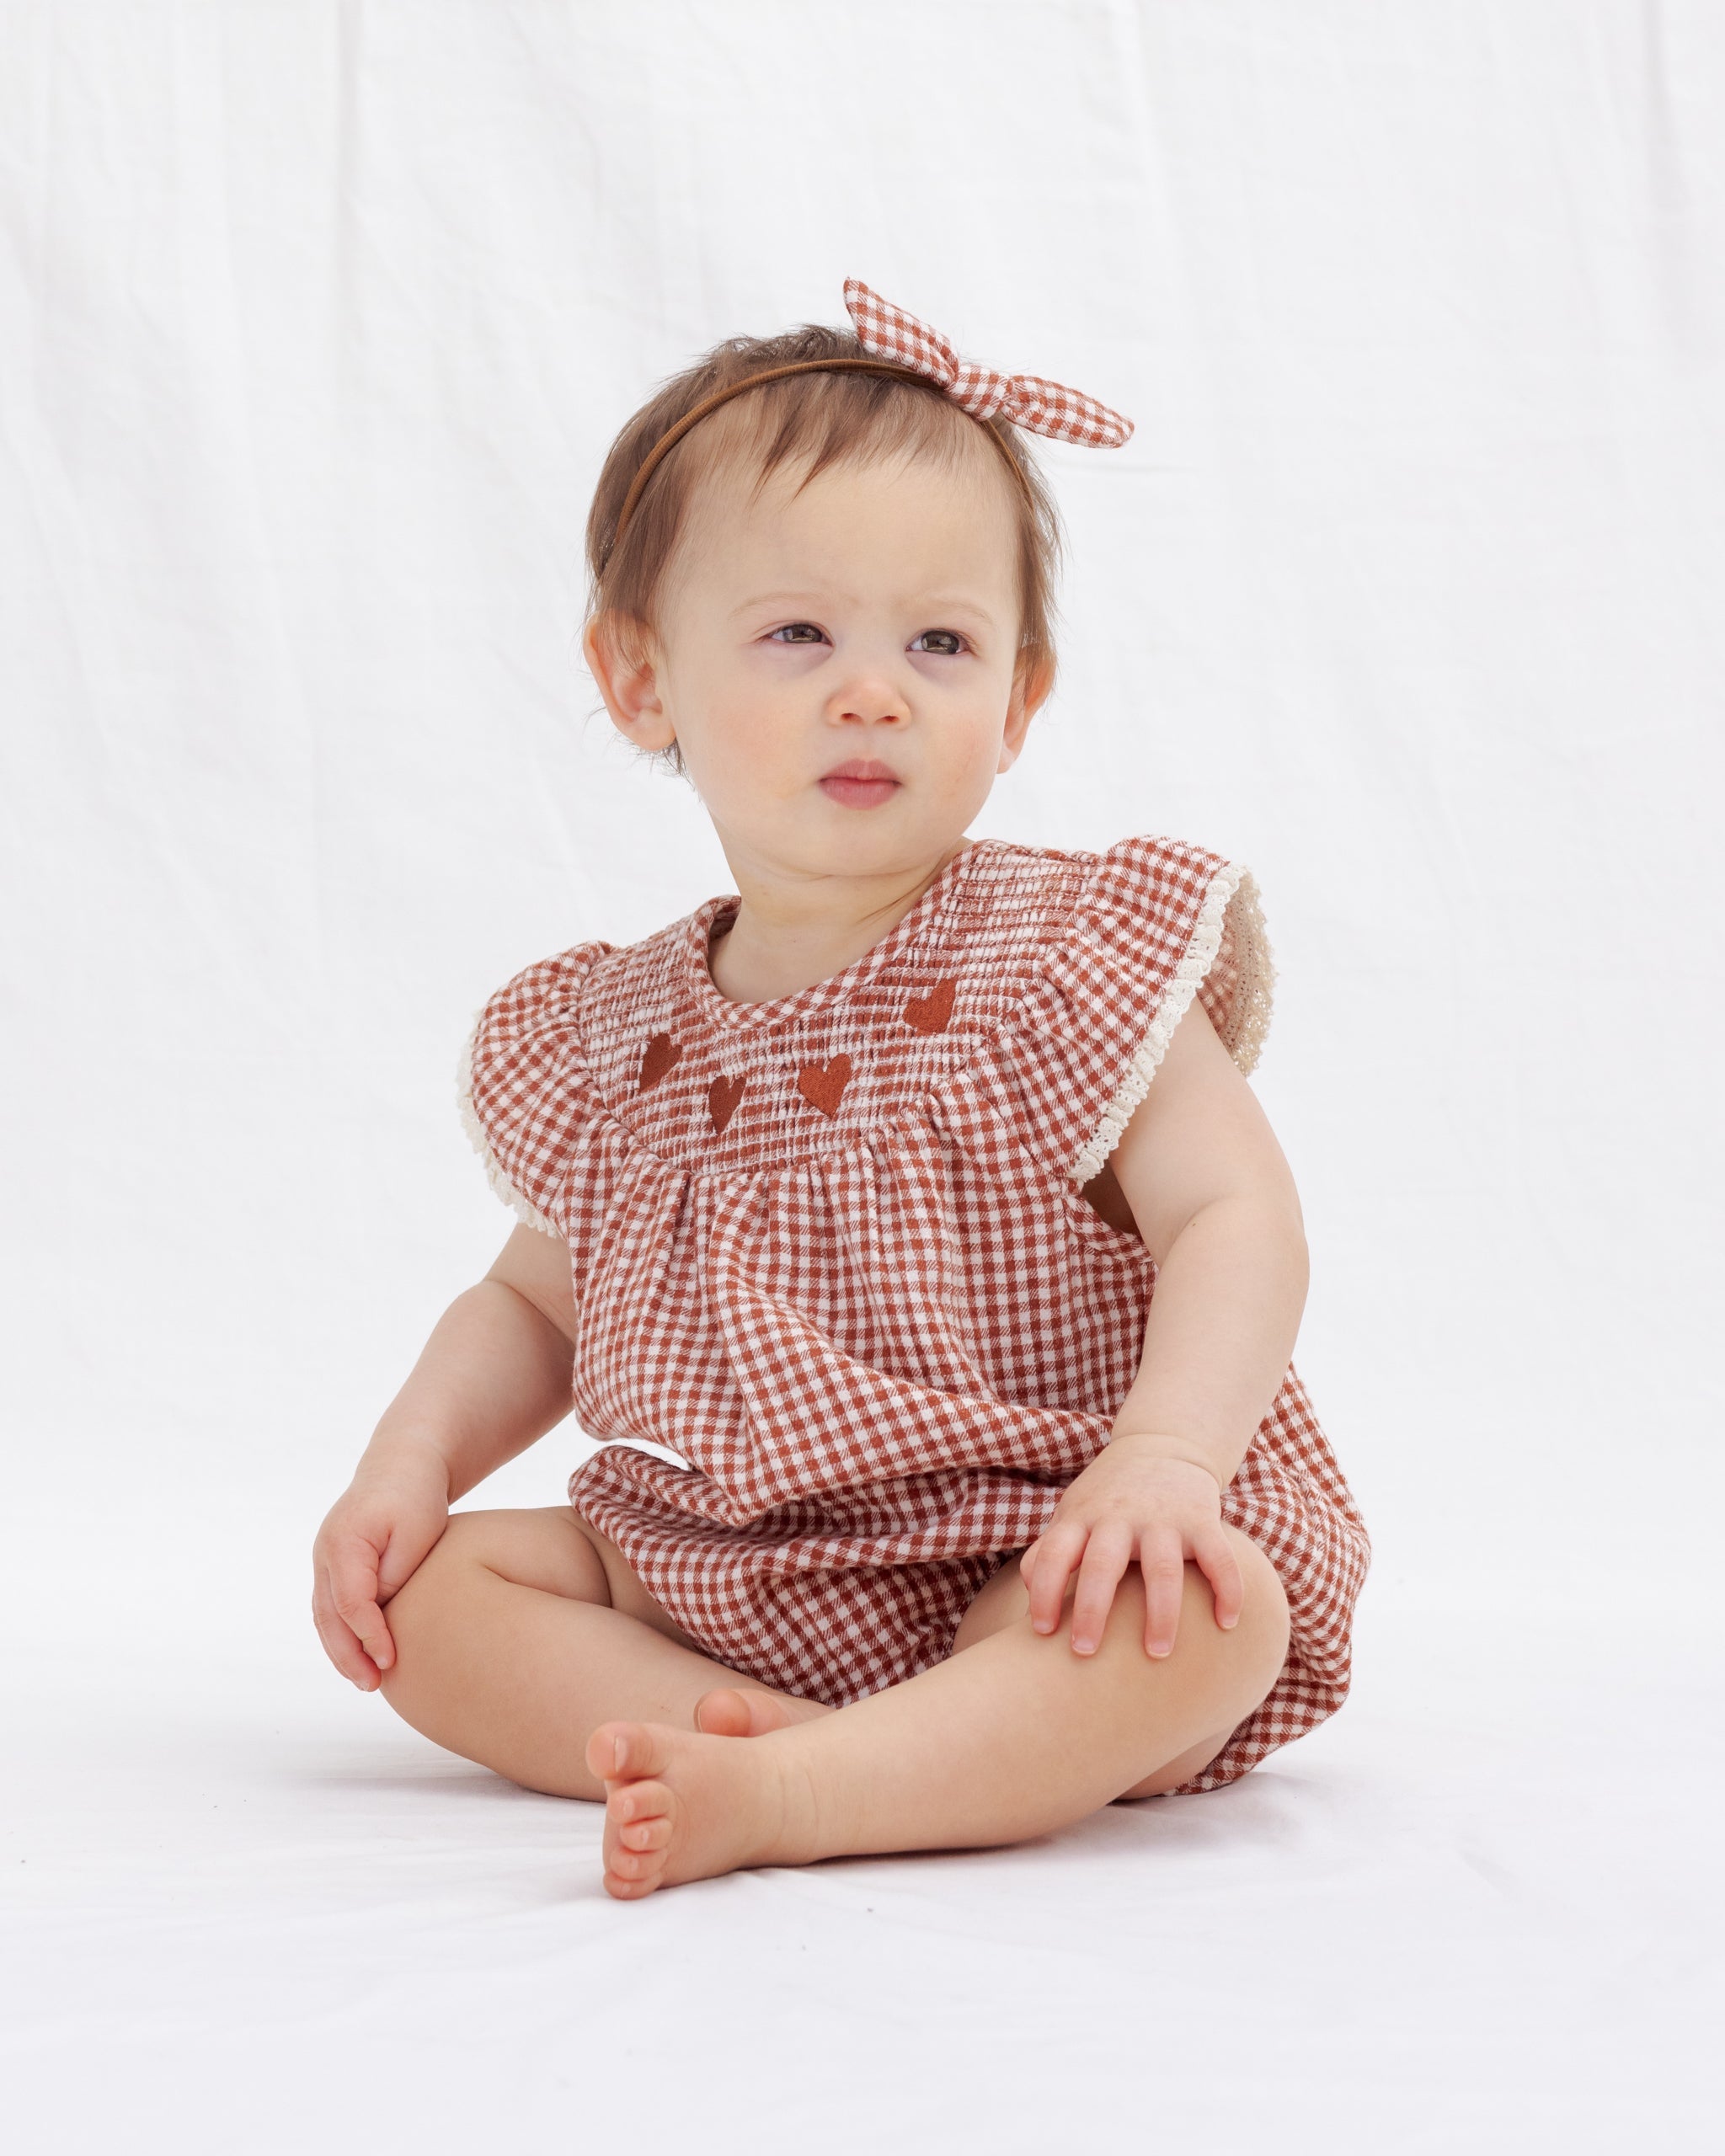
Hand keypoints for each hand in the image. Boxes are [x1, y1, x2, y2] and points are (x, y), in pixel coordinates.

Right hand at [311, 1447, 449, 1689]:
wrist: (404, 1464)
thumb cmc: (416, 1497)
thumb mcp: (415, 1533)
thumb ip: (394, 1576)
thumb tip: (380, 1618)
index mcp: (343, 1541)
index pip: (350, 1602)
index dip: (368, 1636)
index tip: (391, 1660)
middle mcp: (325, 1553)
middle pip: (328, 1617)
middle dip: (348, 1656)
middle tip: (373, 1686)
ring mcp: (324, 1560)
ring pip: (325, 1617)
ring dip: (342, 1652)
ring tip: (367, 1682)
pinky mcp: (334, 1567)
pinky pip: (332, 1608)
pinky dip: (343, 1635)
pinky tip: (363, 1658)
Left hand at [1018, 1442, 1242, 1659]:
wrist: (1163, 1445)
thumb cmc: (1107, 1497)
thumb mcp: (1072, 1514)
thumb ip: (1049, 1552)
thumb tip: (1032, 1599)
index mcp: (1082, 1518)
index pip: (1054, 1554)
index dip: (1045, 1592)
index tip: (1043, 1632)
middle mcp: (1119, 1518)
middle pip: (1102, 1565)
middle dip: (1092, 1610)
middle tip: (1085, 1652)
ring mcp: (1163, 1519)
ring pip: (1162, 1569)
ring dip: (1160, 1614)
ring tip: (1156, 1653)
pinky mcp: (1202, 1520)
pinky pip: (1219, 1558)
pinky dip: (1227, 1591)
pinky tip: (1226, 1624)